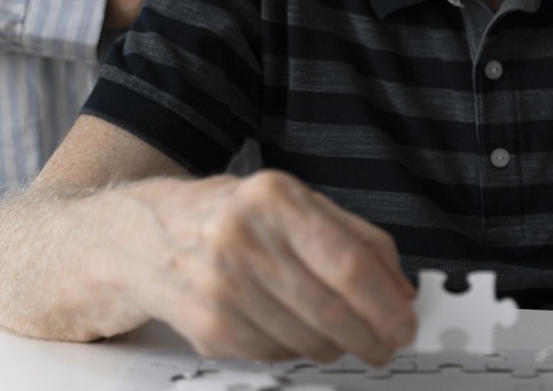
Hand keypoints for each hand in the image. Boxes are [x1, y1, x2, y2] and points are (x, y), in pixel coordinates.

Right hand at [126, 171, 416, 364]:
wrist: (148, 238)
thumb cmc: (232, 217)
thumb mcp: (295, 203)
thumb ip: (355, 237)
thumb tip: (401, 290)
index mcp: (274, 199)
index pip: (348, 262)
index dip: (386, 302)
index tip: (405, 321)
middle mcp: (243, 240)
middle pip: (331, 309)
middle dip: (372, 336)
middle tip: (387, 344)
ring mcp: (222, 288)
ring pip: (307, 340)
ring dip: (337, 346)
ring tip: (343, 336)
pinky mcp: (210, 328)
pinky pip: (277, 354)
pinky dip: (297, 349)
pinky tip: (293, 329)